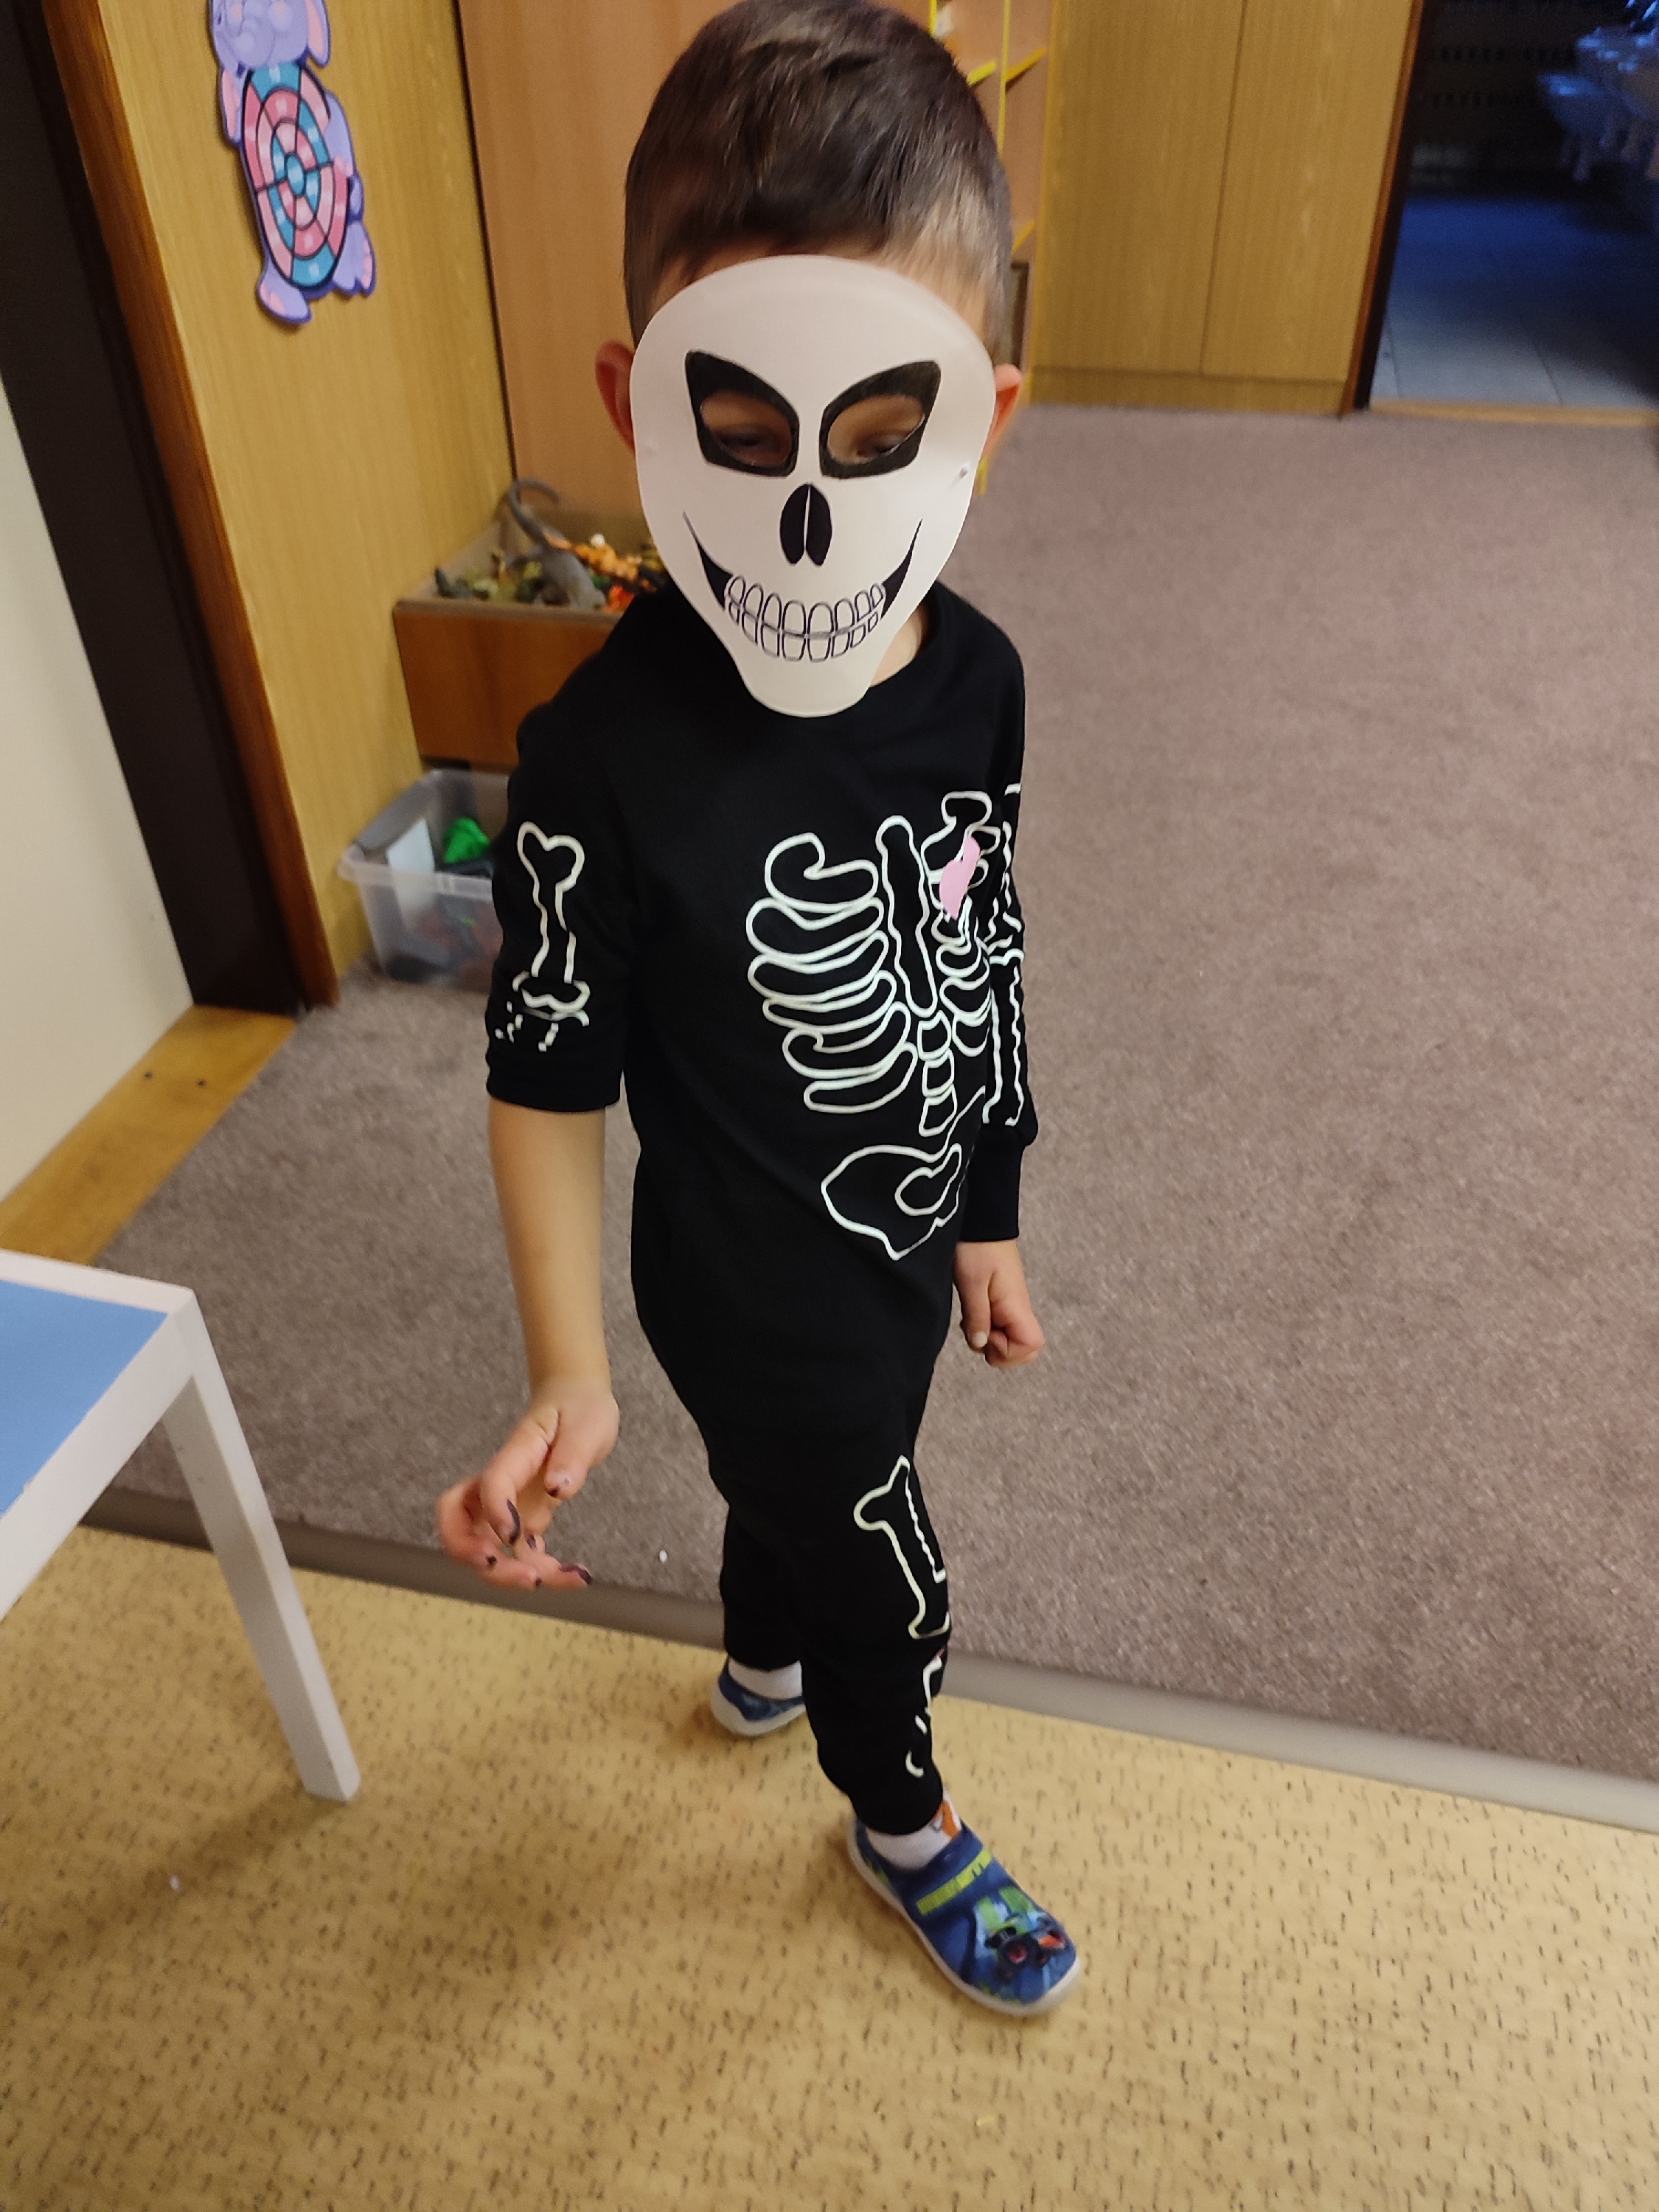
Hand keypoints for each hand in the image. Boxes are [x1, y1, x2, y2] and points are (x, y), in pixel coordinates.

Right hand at [436, 1377, 618, 1591]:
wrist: (576, 1402)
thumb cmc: (579, 1408)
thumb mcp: (589, 1424)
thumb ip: (573, 1455)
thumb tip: (558, 1489)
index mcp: (515, 1454)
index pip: (489, 1484)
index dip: (494, 1512)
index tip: (515, 1538)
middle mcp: (501, 1484)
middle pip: (459, 1525)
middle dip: (477, 1558)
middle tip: (525, 1577)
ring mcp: (508, 1505)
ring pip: (485, 1548)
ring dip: (511, 1574)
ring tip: (567, 1578)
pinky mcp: (522, 1518)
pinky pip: (519, 1554)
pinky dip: (541, 1571)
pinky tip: (575, 1574)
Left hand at [954, 1240, 1044, 1369]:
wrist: (981, 1221)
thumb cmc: (977, 1247)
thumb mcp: (971, 1282)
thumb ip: (978, 1316)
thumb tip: (981, 1345)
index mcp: (1017, 1305)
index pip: (1031, 1346)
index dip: (1007, 1352)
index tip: (985, 1335)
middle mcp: (1019, 1308)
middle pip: (1025, 1349)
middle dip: (999, 1351)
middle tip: (977, 1331)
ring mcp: (1012, 1305)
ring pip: (1010, 1338)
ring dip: (988, 1338)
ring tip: (971, 1317)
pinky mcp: (1003, 1300)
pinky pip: (1000, 1325)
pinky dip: (985, 1325)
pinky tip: (973, 1310)